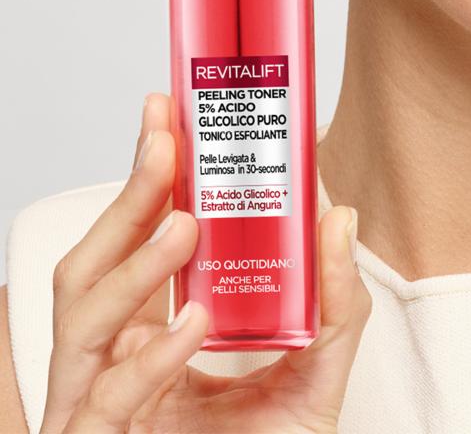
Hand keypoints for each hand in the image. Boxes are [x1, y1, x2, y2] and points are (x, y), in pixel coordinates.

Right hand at [39, 92, 371, 432]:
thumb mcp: (315, 374)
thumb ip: (335, 301)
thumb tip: (339, 212)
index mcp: (152, 334)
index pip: (135, 243)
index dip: (145, 178)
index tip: (168, 113)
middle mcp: (116, 363)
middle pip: (92, 264)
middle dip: (124, 194)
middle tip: (165, 136)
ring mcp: (102, 408)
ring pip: (82, 323)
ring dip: (133, 265)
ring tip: (185, 220)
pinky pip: (111, 403)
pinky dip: (151, 356)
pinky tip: (194, 322)